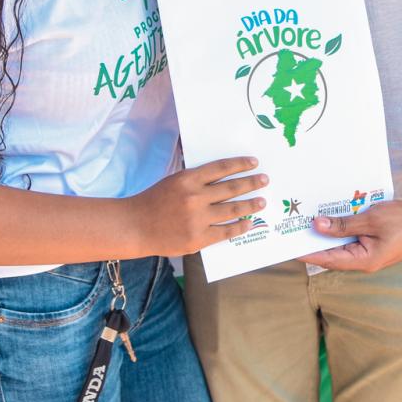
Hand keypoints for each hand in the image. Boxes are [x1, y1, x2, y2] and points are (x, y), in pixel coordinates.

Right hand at [131, 157, 267, 255]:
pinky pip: (225, 231)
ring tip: (262, 201)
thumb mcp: (174, 181)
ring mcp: (198, 219)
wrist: (136, 226)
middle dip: (251, 182)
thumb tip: (224, 176)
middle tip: (265, 180)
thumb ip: (196, 180)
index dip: (240, 164)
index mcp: (188, 179)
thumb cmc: (154, 201)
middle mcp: (195, 197)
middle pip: (231, 187)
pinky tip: (248, 222)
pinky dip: (239, 226)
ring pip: (232, 209)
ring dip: (250, 204)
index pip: (221, 168)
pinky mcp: (198, 238)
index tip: (253, 162)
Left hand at [301, 198, 401, 273]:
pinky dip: (341, 230)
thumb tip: (318, 225)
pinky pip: (352, 239)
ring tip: (307, 224)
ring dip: (328, 235)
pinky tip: (331, 218)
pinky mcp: (373, 244)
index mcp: (364, 260)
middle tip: (294, 232)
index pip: (329, 259)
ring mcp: (370, 253)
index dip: (308, 253)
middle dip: (315, 243)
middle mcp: (364, 261)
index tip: (290, 248)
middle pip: (333, 254)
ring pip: (342, 246)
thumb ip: (343, 224)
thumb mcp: (370, 220)